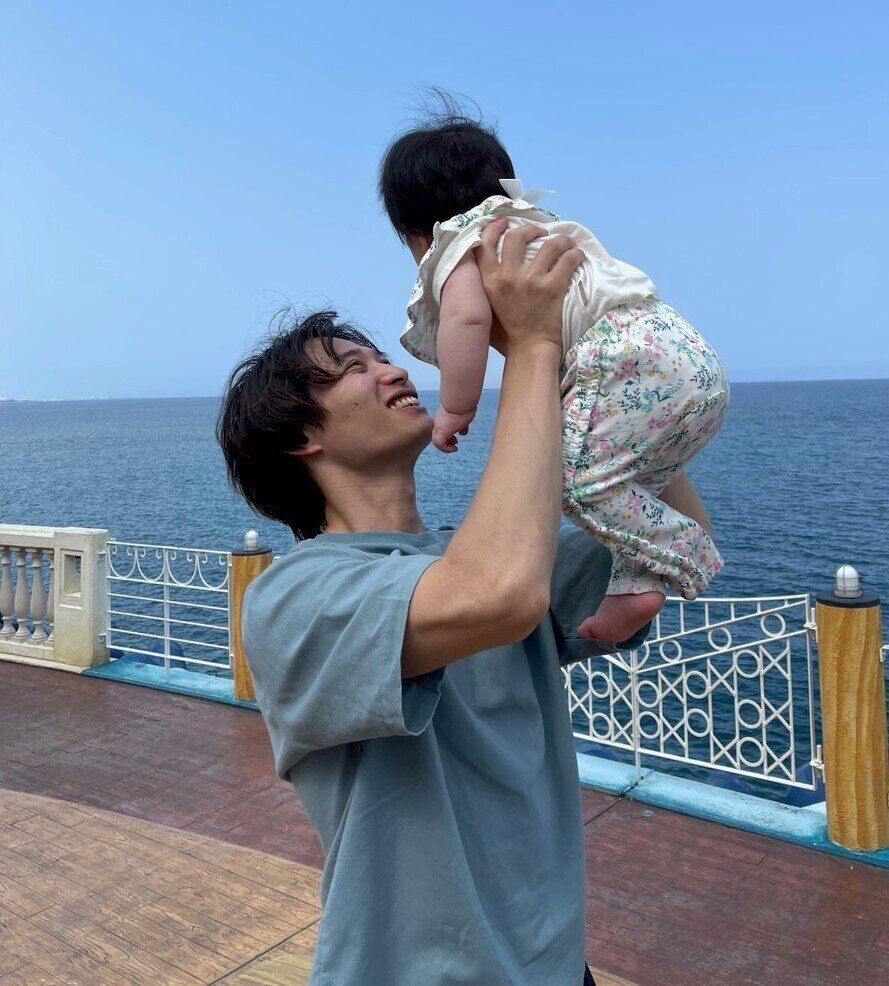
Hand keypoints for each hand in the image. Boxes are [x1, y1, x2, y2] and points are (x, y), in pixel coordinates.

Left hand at [433, 407, 474, 452]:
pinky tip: (454, 449)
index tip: (456, 436)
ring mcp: (439, 426)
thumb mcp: (463, 415)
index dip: (448, 434)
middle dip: (447, 440)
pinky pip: (440, 444)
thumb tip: (462, 432)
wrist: (460, 398)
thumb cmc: (465, 403)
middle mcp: (440, 420)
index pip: (442, 427)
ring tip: (454, 447)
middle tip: (455, 441)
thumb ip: (462, 424)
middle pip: (438, 434)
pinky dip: (446, 449)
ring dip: (446, 446)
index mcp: (443, 415)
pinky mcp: (442, 431)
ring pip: (437, 440)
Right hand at [475, 217, 581, 356]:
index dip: (494, 228)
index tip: (504, 222)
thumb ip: (488, 281)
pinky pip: (568, 260)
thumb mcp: (488, 303)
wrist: (530, 347)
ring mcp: (531, 280)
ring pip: (549, 244)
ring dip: (560, 240)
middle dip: (530, 229)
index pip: (485, 244)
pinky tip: (577, 256)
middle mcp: (507, 277)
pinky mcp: (552, 287)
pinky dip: (575, 254)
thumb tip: (494, 259)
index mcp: (489, 280)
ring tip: (565, 243)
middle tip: (540, 233)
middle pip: (516, 236)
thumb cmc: (509, 329)